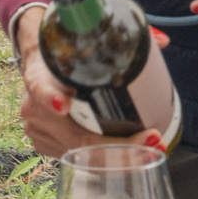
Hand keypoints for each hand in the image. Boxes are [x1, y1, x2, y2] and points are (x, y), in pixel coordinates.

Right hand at [14, 7, 168, 159]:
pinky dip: (107, 161)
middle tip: (151, 139)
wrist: (39, 67)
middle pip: (76, 137)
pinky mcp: (46, 146)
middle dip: (118, 145)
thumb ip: (122, 38)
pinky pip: (79, 160)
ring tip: (150, 150)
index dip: (51, 98)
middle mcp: (35, 110)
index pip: (41, 88)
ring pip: (81, 155)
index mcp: (40, 77)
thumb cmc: (66, 56)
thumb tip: (162, 41)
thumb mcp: (84, 41)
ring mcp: (39, 133)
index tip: (66, 105)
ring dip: (119, 158)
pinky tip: (133, 158)